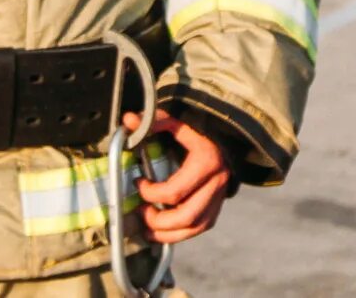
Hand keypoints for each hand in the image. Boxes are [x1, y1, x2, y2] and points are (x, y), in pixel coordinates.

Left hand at [127, 111, 230, 244]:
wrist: (226, 141)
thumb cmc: (198, 132)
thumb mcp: (178, 123)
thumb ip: (154, 121)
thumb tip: (129, 120)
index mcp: (206, 162)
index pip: (174, 191)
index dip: (150, 193)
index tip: (137, 182)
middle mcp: (216, 183)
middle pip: (186, 216)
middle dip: (158, 220)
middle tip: (140, 212)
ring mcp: (219, 199)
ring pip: (194, 228)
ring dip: (167, 234)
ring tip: (147, 229)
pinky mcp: (217, 209)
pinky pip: (198, 229)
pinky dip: (178, 235)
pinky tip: (161, 232)